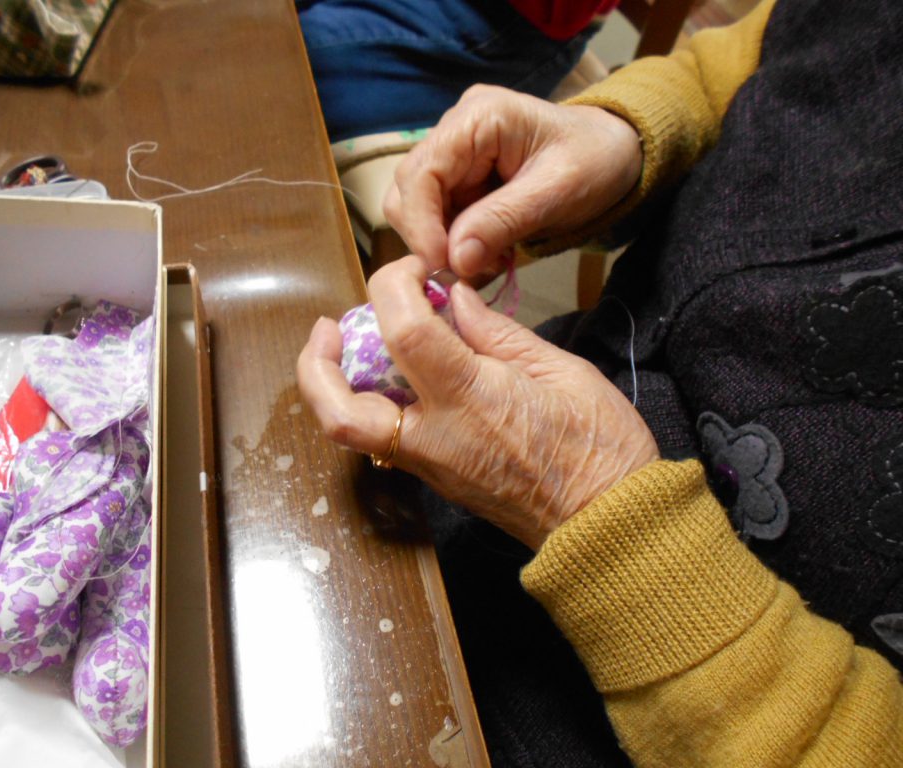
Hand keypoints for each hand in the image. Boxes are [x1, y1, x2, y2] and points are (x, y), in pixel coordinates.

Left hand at [297, 256, 658, 549]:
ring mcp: (430, 467)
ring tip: (351, 346)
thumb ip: (497, 333)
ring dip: (334, 386)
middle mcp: (435, 438)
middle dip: (316, 364)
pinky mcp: (436, 481)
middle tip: (329, 327)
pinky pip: (382, 441)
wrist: (609, 527)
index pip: (403, 330)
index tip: (414, 271)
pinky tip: (392, 376)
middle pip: (338, 410)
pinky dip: (370, 402)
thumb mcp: (561, 371)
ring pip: (351, 432)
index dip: (394, 286)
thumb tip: (452, 300)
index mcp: (471, 399)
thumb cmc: (601, 448)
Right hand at [384, 85, 642, 280]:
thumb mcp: (558, 191)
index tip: (443, 266)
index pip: (421, 173)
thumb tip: (455, 260)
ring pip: (415, 209)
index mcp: (479, 117)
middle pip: (408, 191)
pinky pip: (437, 218)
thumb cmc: (595, 161)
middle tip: (470, 271)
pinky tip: (488, 253)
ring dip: (442, 245)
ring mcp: (453, 153)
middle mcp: (455, 129)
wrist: (615, 153)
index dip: (422, 225)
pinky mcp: (457, 177)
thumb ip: (504, 221)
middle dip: (430, 238)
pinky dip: (455, 244)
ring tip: (487, 261)